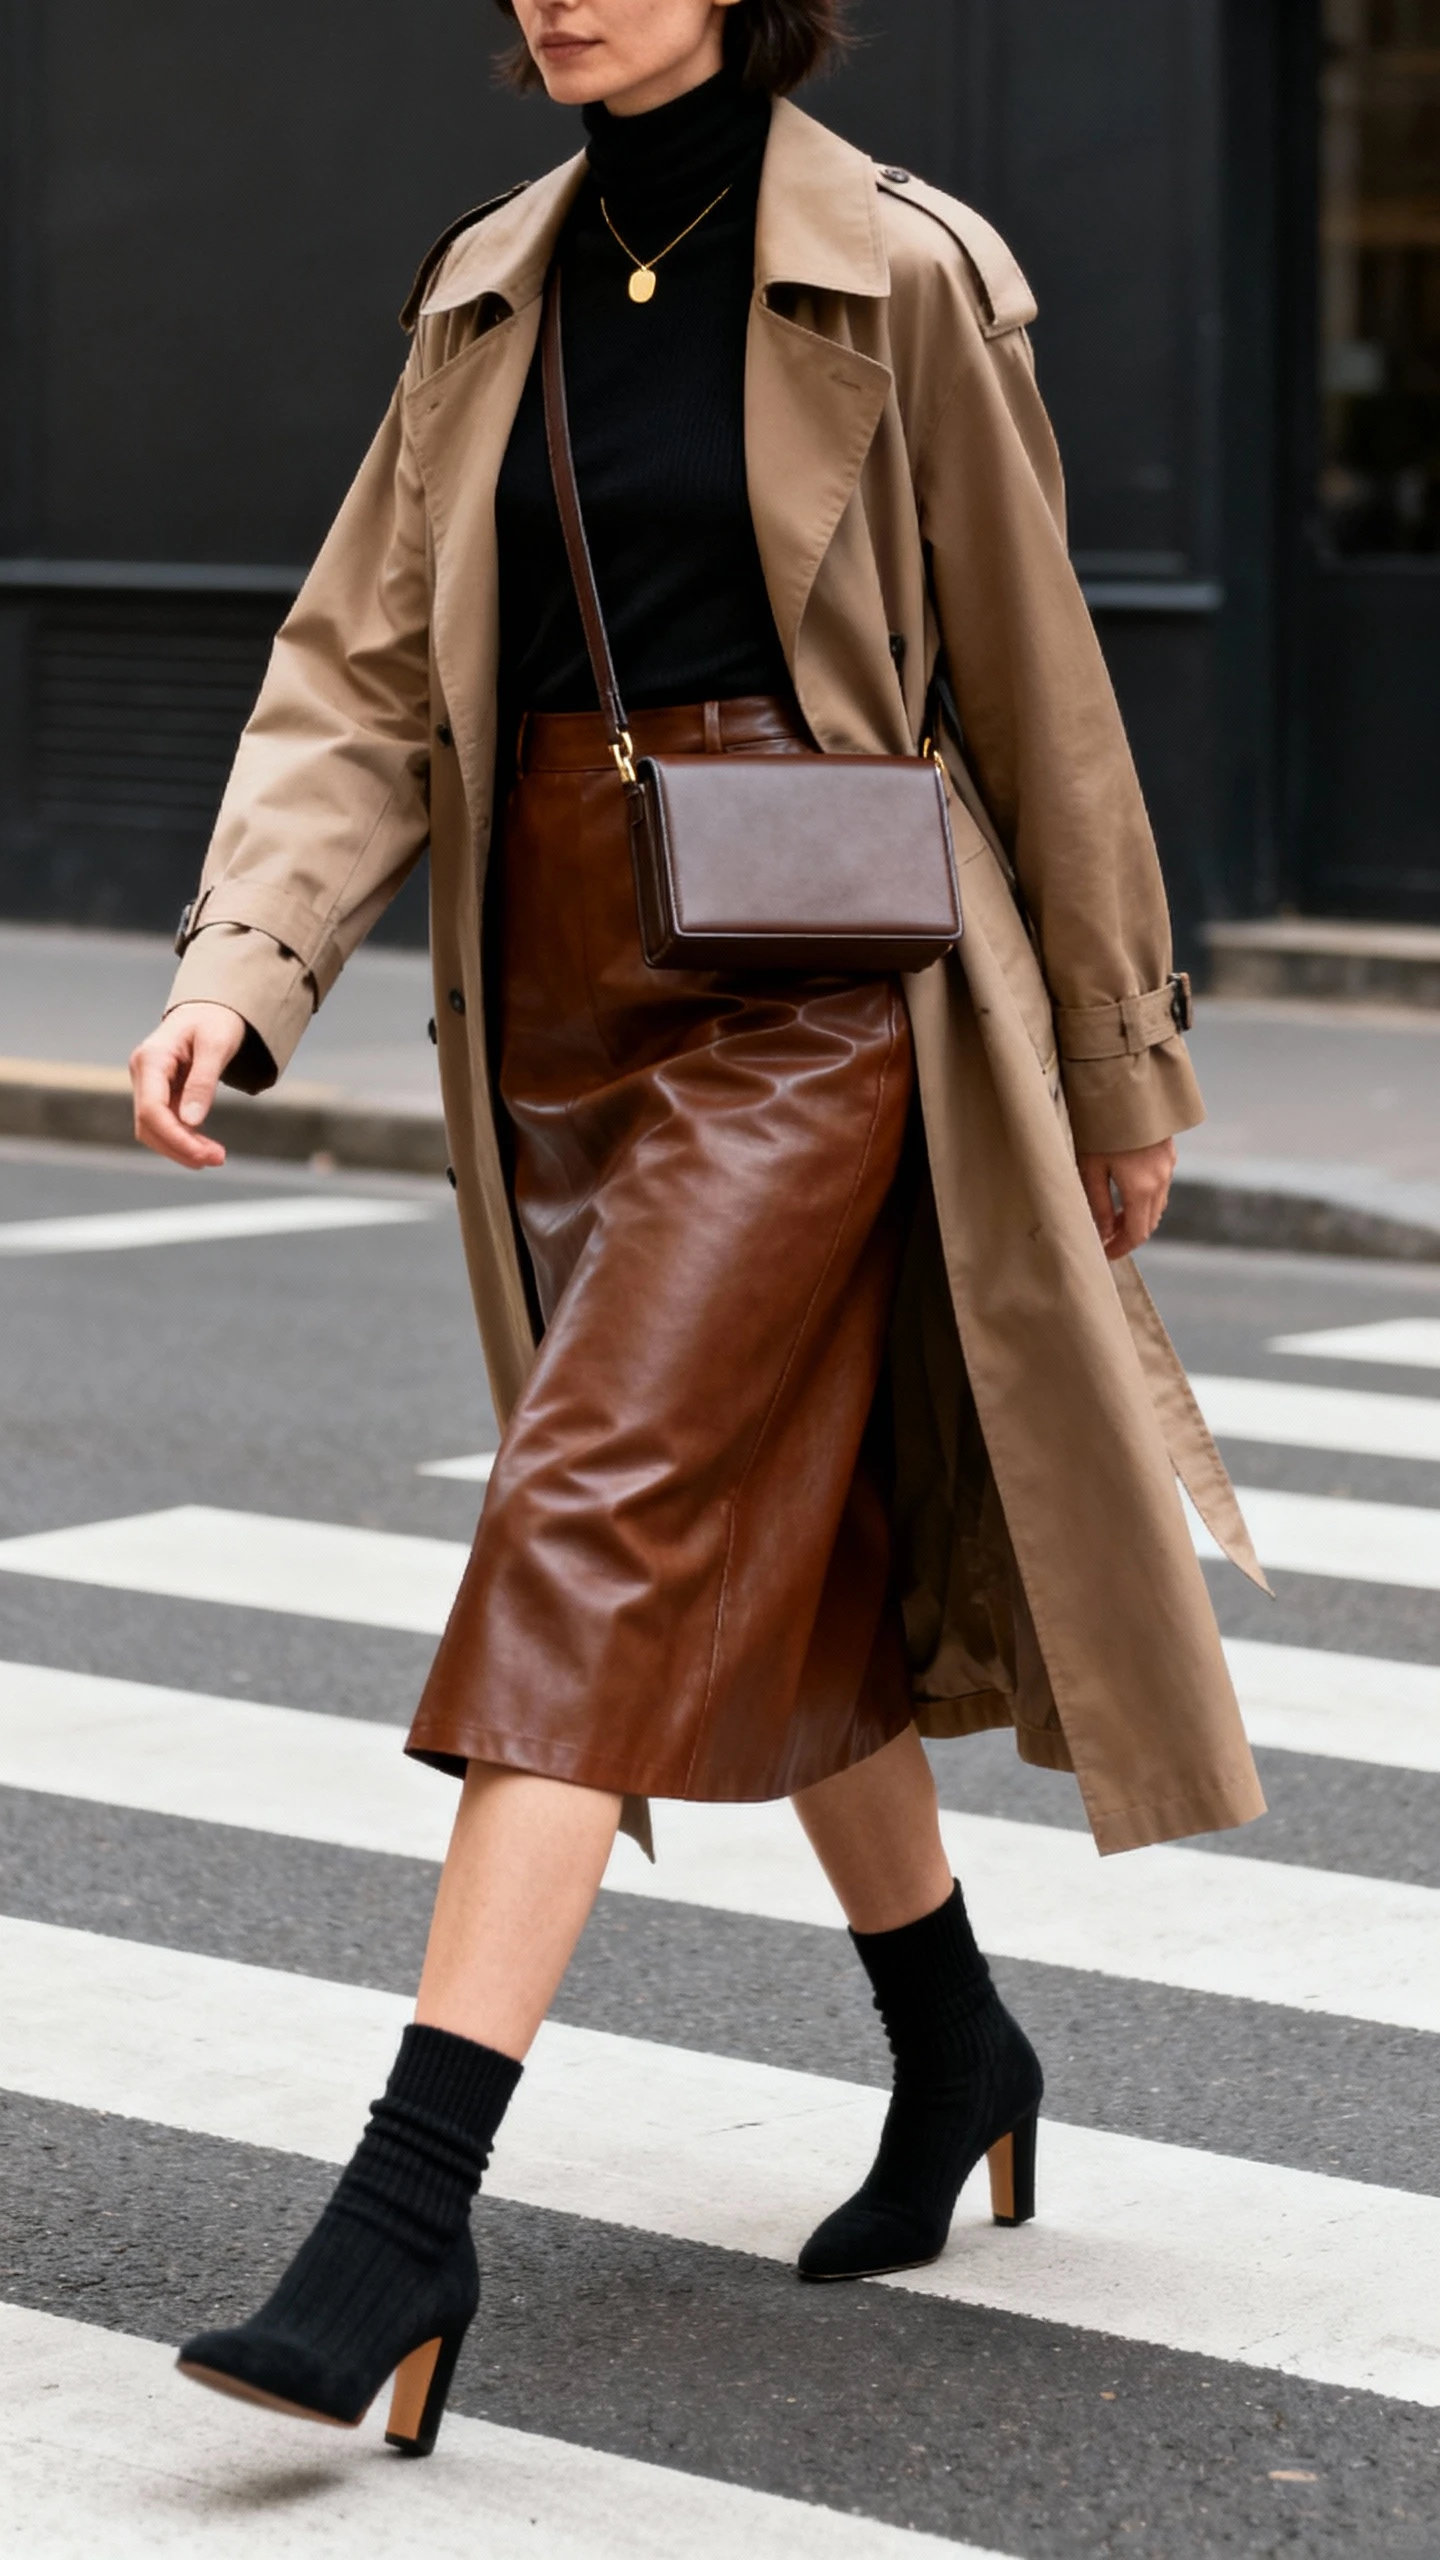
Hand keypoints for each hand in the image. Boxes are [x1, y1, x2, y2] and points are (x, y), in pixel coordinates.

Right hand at [130, 1002, 246, 1167]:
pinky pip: (166, 1123)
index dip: (175, 1137)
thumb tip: (192, 1122)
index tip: (204, 1155)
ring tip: (216, 1157)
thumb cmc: (215, 1020)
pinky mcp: (160, 1094)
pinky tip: (206, 1148)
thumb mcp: (216, 1045)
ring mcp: (149, 1085)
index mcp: (150, 1058)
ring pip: (154, 1129)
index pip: (151, 1109)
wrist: (211, 1009)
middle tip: (217, 1159)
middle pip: (148, 1125)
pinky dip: (184, 1139)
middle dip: (180, 1147)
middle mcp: (143, 1073)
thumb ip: (203, 1082)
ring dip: (182, 1148)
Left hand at [1077, 1137, 1176, 1261]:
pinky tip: (1126, 1190)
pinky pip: (1160, 1186)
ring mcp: (1168, 1165)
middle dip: (1128, 1234)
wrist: (1126, 1087)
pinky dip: (1146, 1198)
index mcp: (1142, 1188)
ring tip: (1113, 1215)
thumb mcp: (1091, 1168)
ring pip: (1157, 1204)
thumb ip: (1099, 1204)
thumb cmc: (1101, 1127)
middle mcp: (1161, 1180)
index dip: (1121, 1248)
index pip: (1136, 1233)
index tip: (1104, 1253)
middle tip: (1105, 1237)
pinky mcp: (1168, 1153)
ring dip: (1138, 1216)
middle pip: (1149, 1221)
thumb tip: (1103, 1233)